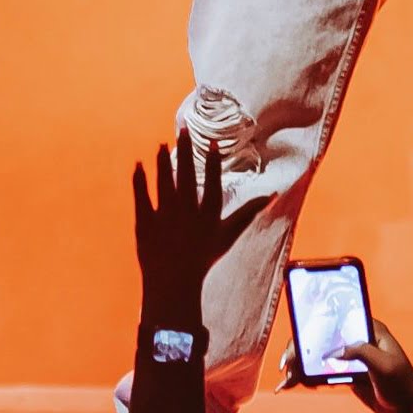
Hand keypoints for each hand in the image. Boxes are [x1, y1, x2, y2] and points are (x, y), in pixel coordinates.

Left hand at [135, 131, 266, 329]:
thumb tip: (274, 194)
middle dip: (185, 151)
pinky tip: (138, 165)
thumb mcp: (229, 234)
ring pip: (163, 182)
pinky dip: (140, 180)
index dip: (213, 161)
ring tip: (161, 144)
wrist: (174, 284)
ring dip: (161, 161)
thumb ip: (249, 212)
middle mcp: (188, 214)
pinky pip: (142, 197)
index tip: (210, 141)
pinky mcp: (146, 224)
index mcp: (208, 215)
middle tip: (183, 128)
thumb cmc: (205, 256)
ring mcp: (165, 218)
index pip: (213, 182)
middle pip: (187, 175)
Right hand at [278, 318, 412, 412]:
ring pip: (319, 355)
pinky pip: (323, 372)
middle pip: (322, 337)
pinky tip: (293, 383)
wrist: (407, 408)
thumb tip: (336, 351)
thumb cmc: (401, 382)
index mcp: (369, 329)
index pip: (336, 320)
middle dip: (301, 349)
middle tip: (287, 365)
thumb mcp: (385, 365)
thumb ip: (362, 352)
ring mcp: (350, 357)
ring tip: (286, 378)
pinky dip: (308, 377)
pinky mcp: (347, 373)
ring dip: (301, 364)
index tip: (298, 337)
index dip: (314, 324)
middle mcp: (357, 339)